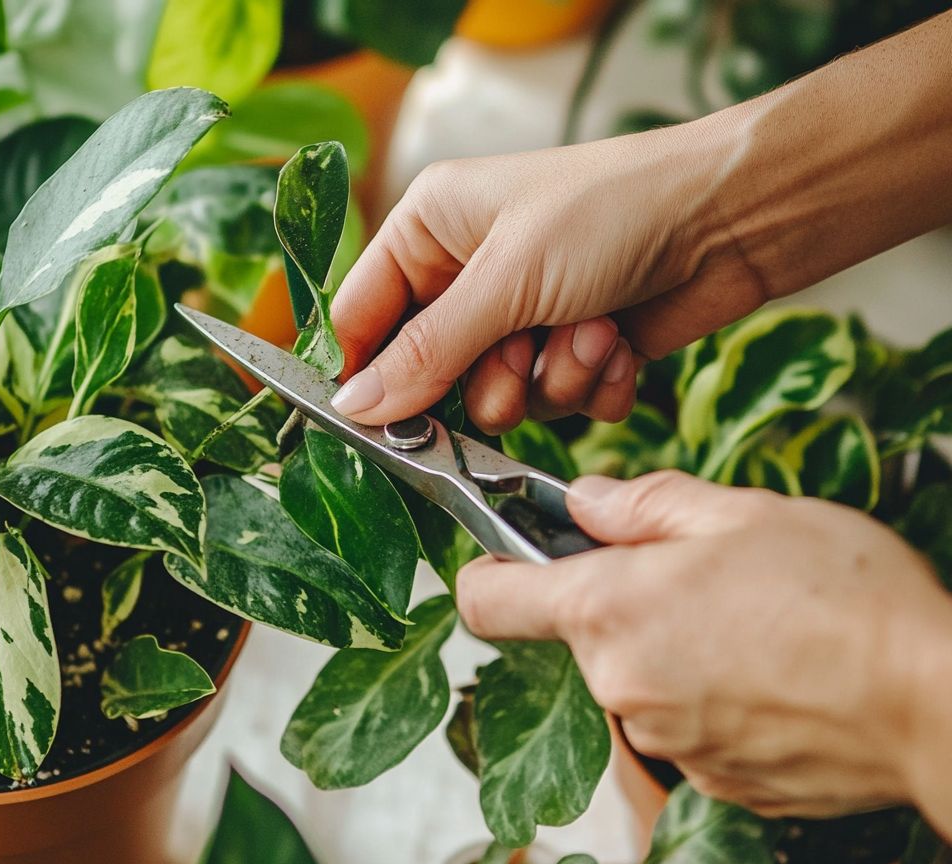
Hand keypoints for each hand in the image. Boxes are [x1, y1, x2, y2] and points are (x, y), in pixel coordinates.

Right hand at [329, 126, 764, 431]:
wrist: (737, 216)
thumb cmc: (616, 211)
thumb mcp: (506, 280)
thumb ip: (426, 353)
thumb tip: (353, 408)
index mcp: (431, 229)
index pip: (360, 317)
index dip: (364, 374)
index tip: (373, 426)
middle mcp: (469, 275)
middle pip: (431, 375)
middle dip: (488, 376)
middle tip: (521, 352)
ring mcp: (523, 316)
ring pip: (498, 399)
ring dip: (550, 378)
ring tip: (592, 329)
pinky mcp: (572, 350)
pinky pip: (554, 404)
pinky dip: (591, 384)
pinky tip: (620, 341)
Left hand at [456, 471, 951, 819]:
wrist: (934, 703)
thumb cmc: (844, 599)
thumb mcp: (741, 512)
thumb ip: (643, 503)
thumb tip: (584, 500)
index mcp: (608, 609)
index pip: (487, 598)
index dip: (486, 570)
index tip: (506, 554)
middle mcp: (618, 684)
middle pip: (580, 633)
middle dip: (623, 601)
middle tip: (697, 575)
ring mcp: (663, 741)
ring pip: (637, 677)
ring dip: (672, 648)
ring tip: (751, 624)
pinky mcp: (709, 780)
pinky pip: (684, 723)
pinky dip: (710, 697)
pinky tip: (771, 674)